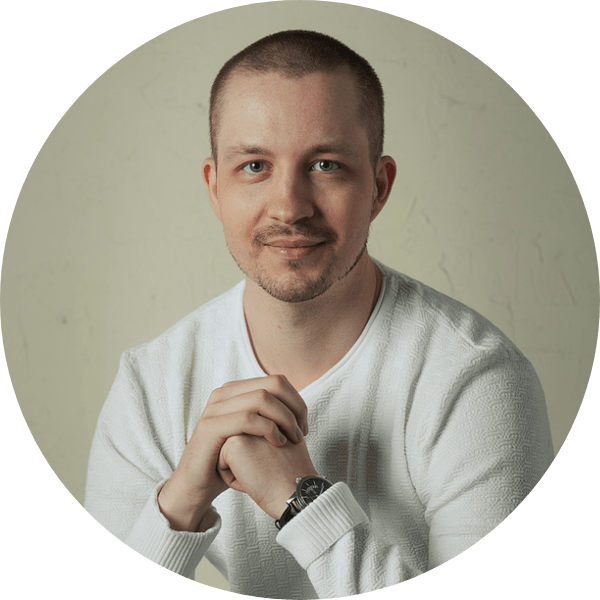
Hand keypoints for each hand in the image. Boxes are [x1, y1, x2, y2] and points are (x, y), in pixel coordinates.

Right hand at [158, 375, 307, 530]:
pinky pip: (247, 418)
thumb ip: (269, 415)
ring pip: (262, 398)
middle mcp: (224, 393)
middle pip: (273, 385)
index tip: (304, 426)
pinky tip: (278, 442)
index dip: (297, 401)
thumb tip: (298, 406)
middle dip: (294, 408)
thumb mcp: (252, 433)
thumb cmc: (230, 460)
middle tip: (301, 432)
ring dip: (284, 418)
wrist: (197, 485)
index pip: (277, 381)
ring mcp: (215, 408)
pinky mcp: (210, 427)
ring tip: (292, 439)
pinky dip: (268, 428)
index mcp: (236, 390)